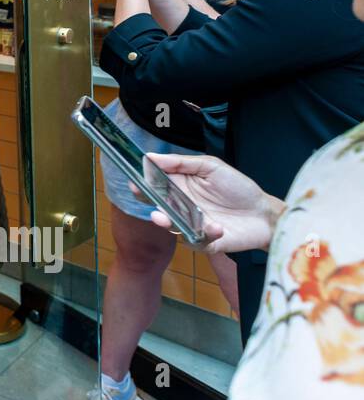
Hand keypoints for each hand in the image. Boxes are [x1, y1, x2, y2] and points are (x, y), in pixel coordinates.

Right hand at [144, 153, 282, 253]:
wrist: (265, 213)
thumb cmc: (238, 188)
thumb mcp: (211, 166)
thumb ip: (181, 163)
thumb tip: (150, 156)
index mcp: (180, 187)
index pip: (154, 186)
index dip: (142, 185)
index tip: (135, 182)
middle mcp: (182, 207)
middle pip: (159, 207)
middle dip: (152, 206)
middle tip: (151, 204)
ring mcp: (192, 225)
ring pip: (173, 227)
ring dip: (168, 223)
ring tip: (165, 218)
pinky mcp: (206, 242)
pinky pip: (197, 241)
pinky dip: (205, 235)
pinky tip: (216, 227)